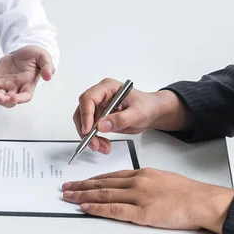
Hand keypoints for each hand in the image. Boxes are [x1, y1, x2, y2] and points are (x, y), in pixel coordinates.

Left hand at [0, 45, 54, 107]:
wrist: (22, 53)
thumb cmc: (34, 57)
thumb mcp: (43, 57)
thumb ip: (47, 66)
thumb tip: (48, 76)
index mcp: (28, 86)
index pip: (24, 97)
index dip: (19, 100)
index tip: (13, 99)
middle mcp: (15, 89)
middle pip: (5, 101)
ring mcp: (4, 86)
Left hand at [62, 168, 233, 233]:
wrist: (202, 201)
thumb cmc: (186, 192)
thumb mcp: (161, 178)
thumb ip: (143, 181)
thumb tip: (127, 186)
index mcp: (141, 173)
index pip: (110, 176)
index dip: (91, 180)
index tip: (79, 182)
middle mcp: (136, 182)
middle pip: (102, 184)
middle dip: (81, 186)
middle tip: (65, 188)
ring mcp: (138, 197)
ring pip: (103, 195)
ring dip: (82, 196)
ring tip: (68, 197)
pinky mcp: (142, 212)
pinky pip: (114, 210)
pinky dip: (97, 208)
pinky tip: (85, 207)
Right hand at [73, 78, 191, 153]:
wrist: (152, 112)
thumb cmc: (147, 106)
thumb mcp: (138, 113)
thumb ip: (120, 119)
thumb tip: (102, 125)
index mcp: (108, 88)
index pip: (89, 98)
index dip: (86, 114)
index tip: (88, 129)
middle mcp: (100, 96)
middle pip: (82, 111)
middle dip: (86, 129)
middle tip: (94, 143)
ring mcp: (98, 107)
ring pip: (84, 123)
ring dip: (90, 137)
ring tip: (101, 146)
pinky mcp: (98, 118)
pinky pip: (90, 130)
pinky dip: (94, 139)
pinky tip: (103, 145)